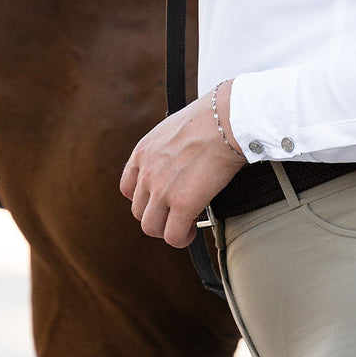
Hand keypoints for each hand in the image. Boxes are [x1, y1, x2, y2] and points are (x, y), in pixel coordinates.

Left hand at [120, 80, 242, 246]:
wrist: (228, 120)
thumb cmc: (213, 118)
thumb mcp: (176, 128)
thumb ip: (168, 148)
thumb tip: (182, 159)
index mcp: (143, 151)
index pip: (127, 188)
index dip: (144, 199)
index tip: (160, 201)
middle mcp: (147, 172)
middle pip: (139, 211)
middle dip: (158, 216)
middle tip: (177, 215)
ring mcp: (162, 189)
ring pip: (151, 227)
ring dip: (167, 230)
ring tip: (185, 226)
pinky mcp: (182, 203)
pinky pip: (173, 236)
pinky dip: (182, 238)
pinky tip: (193, 231)